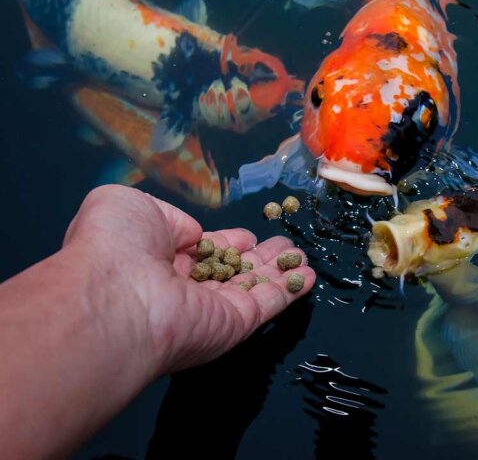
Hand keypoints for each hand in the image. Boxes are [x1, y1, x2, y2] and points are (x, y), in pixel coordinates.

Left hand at [62, 185, 314, 373]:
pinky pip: (269, 303)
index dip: (225, 242)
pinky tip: (310, 276)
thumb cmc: (115, 244)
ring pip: (254, 286)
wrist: (116, 295)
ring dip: (280, 271)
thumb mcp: (127, 205)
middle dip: (258, 257)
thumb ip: (167, 216)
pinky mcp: (235, 324)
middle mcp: (185, 288)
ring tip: (302, 254)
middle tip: (285, 244)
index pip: (200, 251)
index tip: (246, 235)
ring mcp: (212, 309)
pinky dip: (291, 290)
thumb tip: (195, 236)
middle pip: (232, 270)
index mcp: (156, 259)